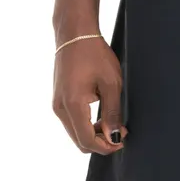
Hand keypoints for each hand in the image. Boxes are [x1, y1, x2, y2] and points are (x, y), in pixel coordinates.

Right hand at [52, 37, 126, 154]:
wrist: (75, 34)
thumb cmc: (94, 54)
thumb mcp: (111, 84)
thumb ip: (112, 113)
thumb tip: (114, 137)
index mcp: (73, 105)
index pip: (87, 141)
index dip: (106, 146)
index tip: (122, 139)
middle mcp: (60, 108)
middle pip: (79, 141)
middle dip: (101, 143)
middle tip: (120, 131)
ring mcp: (57, 104)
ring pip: (75, 134)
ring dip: (94, 134)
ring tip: (112, 122)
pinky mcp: (58, 100)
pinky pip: (72, 123)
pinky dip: (86, 126)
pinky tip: (100, 116)